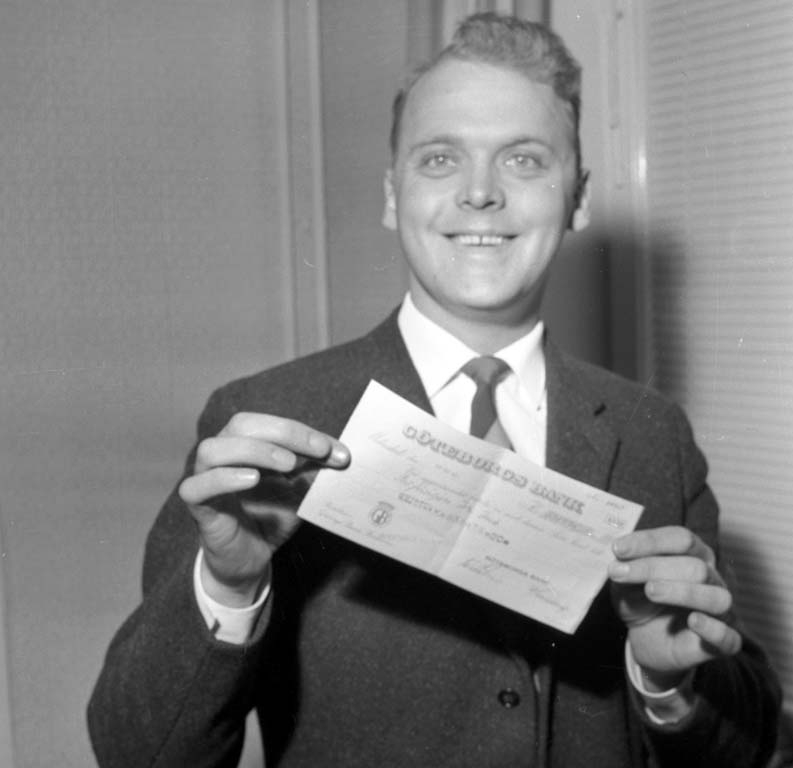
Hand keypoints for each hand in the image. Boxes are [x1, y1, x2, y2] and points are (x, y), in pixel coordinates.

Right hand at [179, 413, 349, 606]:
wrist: (250, 560)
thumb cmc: (271, 517)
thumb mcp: (300, 490)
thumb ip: (315, 469)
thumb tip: (344, 454)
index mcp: (245, 443)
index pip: (269, 423)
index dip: (301, 431)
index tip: (333, 450)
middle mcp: (222, 454)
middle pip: (241, 425)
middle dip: (283, 433)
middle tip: (317, 451)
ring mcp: (204, 479)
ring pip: (212, 449)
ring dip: (253, 451)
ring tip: (287, 464)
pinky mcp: (197, 507)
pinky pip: (196, 487)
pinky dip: (223, 478)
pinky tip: (251, 480)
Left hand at [609, 526, 740, 689]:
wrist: (642, 637)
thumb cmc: (639, 598)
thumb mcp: (625, 580)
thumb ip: (626, 567)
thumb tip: (619, 559)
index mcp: (692, 554)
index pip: (681, 539)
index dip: (650, 541)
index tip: (617, 549)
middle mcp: (711, 578)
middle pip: (695, 566)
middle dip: (654, 567)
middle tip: (619, 573)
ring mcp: (719, 611)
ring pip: (716, 598)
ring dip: (682, 592)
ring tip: (650, 590)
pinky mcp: (720, 642)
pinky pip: (728, 638)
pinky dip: (714, 629)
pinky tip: (693, 621)